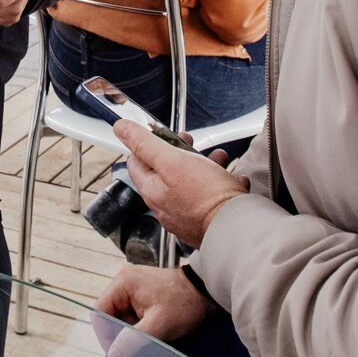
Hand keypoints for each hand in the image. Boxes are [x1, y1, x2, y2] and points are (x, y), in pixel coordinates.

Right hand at [95, 264, 211, 356]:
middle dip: (120, 332)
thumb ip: (133, 339)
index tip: (117, 351)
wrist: (206, 293)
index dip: (105, 334)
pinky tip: (152, 329)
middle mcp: (124, 281)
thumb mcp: (159, 325)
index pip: (100, 312)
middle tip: (135, 345)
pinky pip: (131, 313)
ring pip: (120, 316)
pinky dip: (138, 325)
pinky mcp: (141, 293)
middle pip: (109, 314)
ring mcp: (133, 286)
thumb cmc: (185, 304)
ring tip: (149, 335)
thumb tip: (112, 356)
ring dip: (131, 330)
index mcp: (123, 282)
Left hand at [115, 121, 247, 248]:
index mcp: (152, 191)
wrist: (236, 228)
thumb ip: (145, 144)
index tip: (162, 133)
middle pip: (166, 170)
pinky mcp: (206, 220)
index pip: (137, 161)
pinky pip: (210, 196)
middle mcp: (166, 206)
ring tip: (218, 158)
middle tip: (190, 142)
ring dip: (205, 165)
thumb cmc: (206, 197)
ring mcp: (186, 214)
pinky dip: (220, 184)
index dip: (147, 142)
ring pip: (191, 181)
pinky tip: (232, 181)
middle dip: (180, 151)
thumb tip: (121, 128)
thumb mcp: (172, 161)